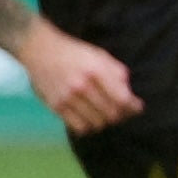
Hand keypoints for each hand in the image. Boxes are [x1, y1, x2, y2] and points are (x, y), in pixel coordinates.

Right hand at [21, 23, 139, 134]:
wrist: (39, 49)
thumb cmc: (74, 53)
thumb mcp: (100, 55)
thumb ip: (118, 73)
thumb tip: (130, 95)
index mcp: (96, 70)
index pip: (122, 99)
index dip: (134, 107)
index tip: (137, 107)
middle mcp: (82, 86)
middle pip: (112, 114)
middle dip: (122, 115)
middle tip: (123, 112)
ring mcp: (67, 97)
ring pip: (97, 123)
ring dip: (106, 122)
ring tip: (106, 114)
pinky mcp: (56, 106)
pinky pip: (79, 128)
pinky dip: (89, 127)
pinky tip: (90, 118)